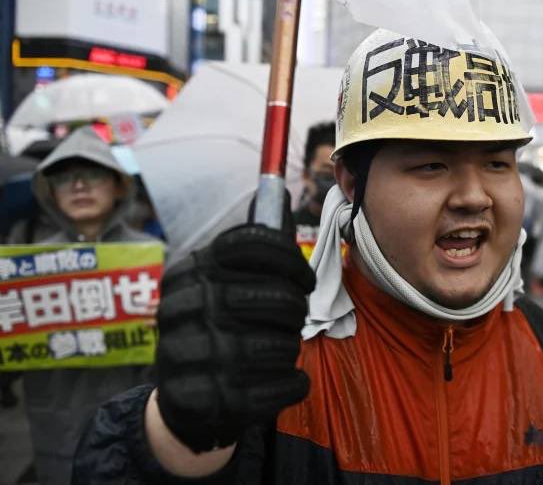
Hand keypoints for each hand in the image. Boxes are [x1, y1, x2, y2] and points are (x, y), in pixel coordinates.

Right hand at [154, 222, 315, 452]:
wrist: (185, 401)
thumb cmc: (219, 329)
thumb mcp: (224, 283)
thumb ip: (255, 247)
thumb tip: (281, 194)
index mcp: (189, 271)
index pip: (252, 244)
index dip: (292, 260)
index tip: (306, 280)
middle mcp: (182, 308)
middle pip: (276, 296)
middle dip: (295, 309)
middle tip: (293, 319)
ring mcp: (189, 356)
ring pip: (279, 345)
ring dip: (290, 348)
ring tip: (277, 350)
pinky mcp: (204, 400)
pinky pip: (279, 387)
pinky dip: (293, 384)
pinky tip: (283, 380)